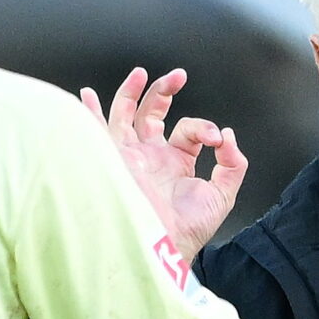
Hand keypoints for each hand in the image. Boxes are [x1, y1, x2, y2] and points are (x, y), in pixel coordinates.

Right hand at [83, 67, 245, 264]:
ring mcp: (130, 157)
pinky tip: (85, 96)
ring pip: (125, 115)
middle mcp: (150, 157)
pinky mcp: (114, 159)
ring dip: (131, 92)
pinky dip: (90, 114)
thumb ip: (233, 165)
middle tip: (179, 76)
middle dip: (164, 91)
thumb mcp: (222, 195)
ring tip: (141, 74)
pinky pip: (98, 131)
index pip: (188, 130)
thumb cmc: (188, 229)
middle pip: (152, 113)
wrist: (162, 244)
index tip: (215, 138)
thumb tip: (227, 135)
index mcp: (175, 162)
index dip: (204, 127)